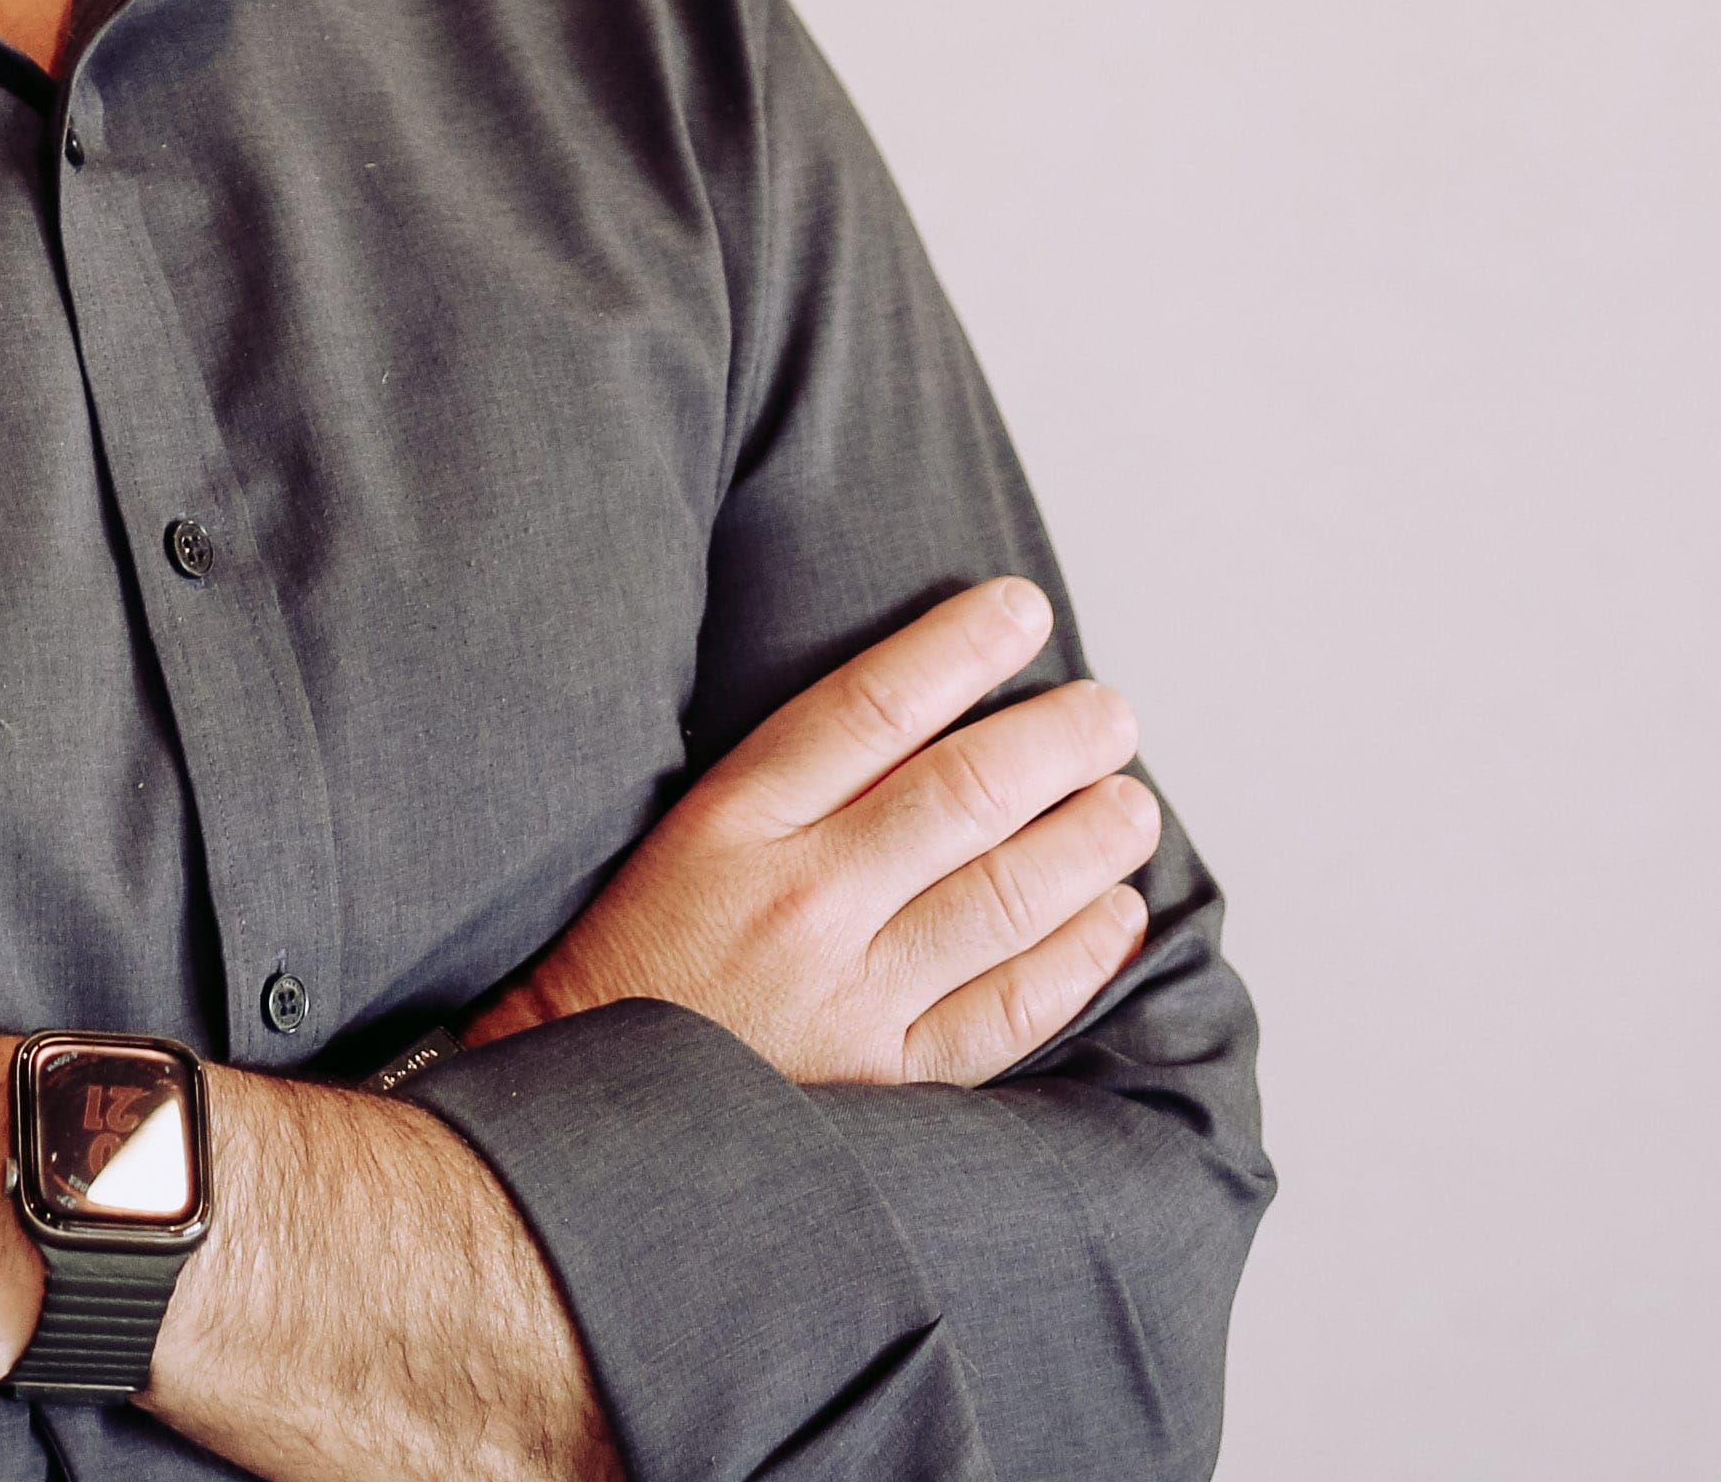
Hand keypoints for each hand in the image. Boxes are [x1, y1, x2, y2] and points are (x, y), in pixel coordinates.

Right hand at [468, 576, 1157, 1087]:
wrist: (588, 1111)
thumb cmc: (638, 958)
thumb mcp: (680, 835)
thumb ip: (790, 780)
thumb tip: (922, 714)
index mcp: (734, 822)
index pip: (872, 706)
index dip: (960, 647)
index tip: (1023, 609)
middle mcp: (801, 900)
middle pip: (963, 795)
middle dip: (1057, 742)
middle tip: (1111, 715)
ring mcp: (849, 996)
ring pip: (1004, 897)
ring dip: (1087, 840)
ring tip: (1133, 806)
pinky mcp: (884, 1079)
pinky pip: (1009, 1009)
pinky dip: (1077, 957)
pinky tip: (1114, 917)